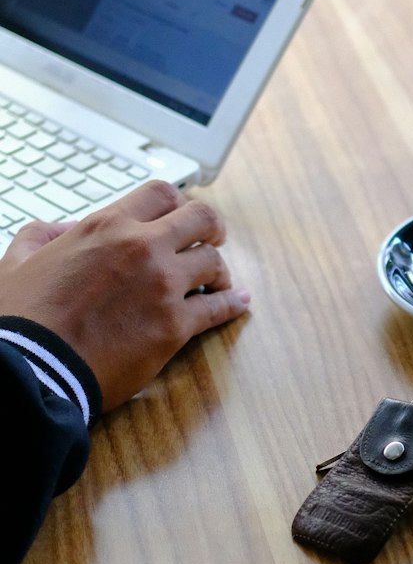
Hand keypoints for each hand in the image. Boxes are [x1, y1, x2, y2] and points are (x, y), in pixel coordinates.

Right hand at [0, 181, 250, 410]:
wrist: (33, 369)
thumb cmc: (21, 320)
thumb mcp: (16, 262)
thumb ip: (41, 236)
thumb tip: (61, 229)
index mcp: (106, 227)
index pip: (161, 194)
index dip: (177, 203)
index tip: (181, 216)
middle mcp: (142, 247)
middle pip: (201, 218)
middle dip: (211, 227)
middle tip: (213, 238)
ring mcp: (163, 285)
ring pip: (214, 262)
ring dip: (219, 271)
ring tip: (218, 281)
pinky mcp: (175, 326)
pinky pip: (218, 308)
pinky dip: (233, 304)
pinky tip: (240, 303)